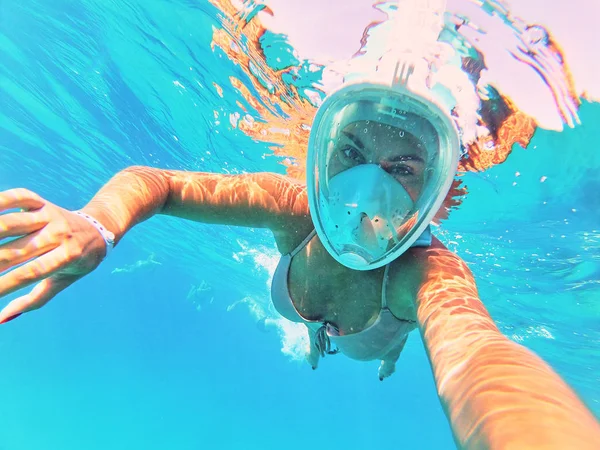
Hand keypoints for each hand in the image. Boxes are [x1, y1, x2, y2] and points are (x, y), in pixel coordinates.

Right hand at [0, 188, 108, 322]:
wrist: (100, 228)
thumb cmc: (78, 261)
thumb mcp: (63, 281)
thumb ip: (35, 300)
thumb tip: (2, 319)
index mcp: (67, 256)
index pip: (28, 273)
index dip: (3, 285)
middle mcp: (58, 234)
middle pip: (15, 251)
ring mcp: (50, 215)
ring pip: (11, 223)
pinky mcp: (42, 202)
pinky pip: (18, 197)